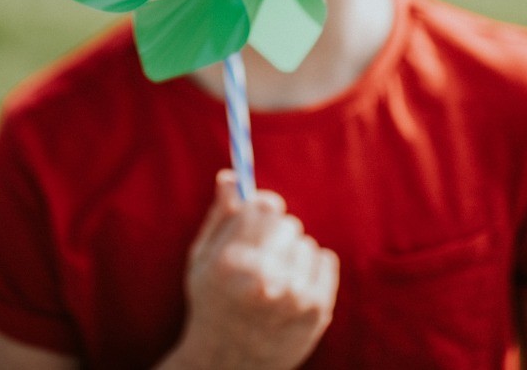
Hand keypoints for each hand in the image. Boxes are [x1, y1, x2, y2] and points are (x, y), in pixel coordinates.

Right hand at [164, 171, 338, 369]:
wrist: (229, 365)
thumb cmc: (212, 304)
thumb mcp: (201, 260)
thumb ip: (219, 217)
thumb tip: (232, 176)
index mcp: (230, 264)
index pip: (264, 207)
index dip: (260, 210)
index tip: (257, 217)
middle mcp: (265, 280)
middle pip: (287, 224)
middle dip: (274, 234)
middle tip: (261, 258)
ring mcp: (295, 297)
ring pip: (306, 243)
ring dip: (292, 254)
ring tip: (274, 279)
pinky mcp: (318, 310)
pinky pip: (325, 259)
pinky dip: (312, 269)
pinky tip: (293, 288)